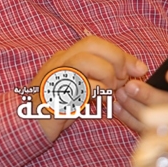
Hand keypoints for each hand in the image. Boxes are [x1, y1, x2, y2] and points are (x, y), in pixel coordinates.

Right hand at [29, 36, 147, 141]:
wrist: (29, 124)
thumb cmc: (57, 107)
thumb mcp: (82, 88)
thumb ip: (100, 77)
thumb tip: (130, 71)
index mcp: (66, 56)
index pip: (95, 42)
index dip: (121, 53)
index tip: (139, 68)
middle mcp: (59, 61)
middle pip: (91, 44)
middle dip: (116, 59)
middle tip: (122, 79)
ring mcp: (55, 75)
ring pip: (86, 60)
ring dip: (107, 75)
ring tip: (109, 91)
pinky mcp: (55, 93)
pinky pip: (81, 84)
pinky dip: (97, 92)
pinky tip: (99, 102)